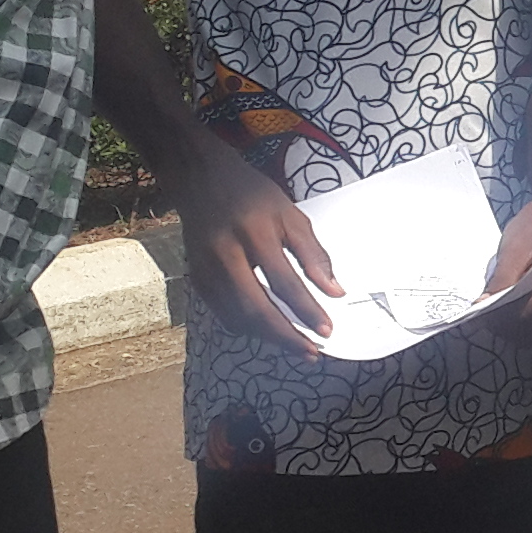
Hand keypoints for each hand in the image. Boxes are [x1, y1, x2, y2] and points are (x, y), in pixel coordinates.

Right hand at [174, 145, 340, 345]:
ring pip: (237, 316)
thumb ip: (313, 253)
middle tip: (311, 352)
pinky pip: (223, 313)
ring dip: (268, 336)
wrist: (201, 181)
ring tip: (295, 345)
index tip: (327, 330)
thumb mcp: (290, 214)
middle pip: (255, 307)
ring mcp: (206, 269)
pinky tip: (267, 329)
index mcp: (254, 232)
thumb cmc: (252, 196)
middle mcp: (225, 254)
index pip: (284, 281)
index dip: (306, 310)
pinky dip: (247, 326)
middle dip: (285, 336)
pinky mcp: (197, 279)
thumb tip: (334, 291)